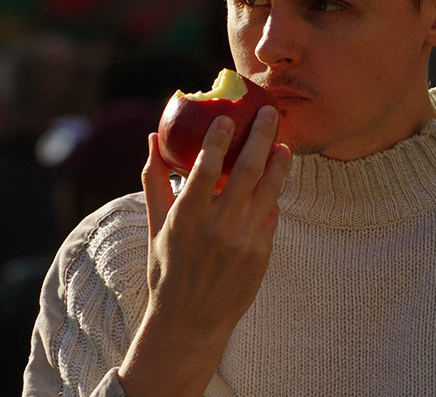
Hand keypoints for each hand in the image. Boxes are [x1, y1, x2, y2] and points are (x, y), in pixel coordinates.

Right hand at [118, 106, 289, 396]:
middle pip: (247, 171)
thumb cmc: (167, 268)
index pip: (205, 169)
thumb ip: (155, 180)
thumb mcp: (155, 226)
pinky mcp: (262, 254)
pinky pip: (271, 215)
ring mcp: (243, 242)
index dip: (217, 140)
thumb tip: (152, 138)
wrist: (190, 322)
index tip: (226, 117)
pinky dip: (272, 196)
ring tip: (282, 143)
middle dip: (260, 136)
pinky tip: (274, 182)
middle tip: (268, 112)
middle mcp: (217, 227)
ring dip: (279, 162)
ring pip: (269, 190)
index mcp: (186, 218)